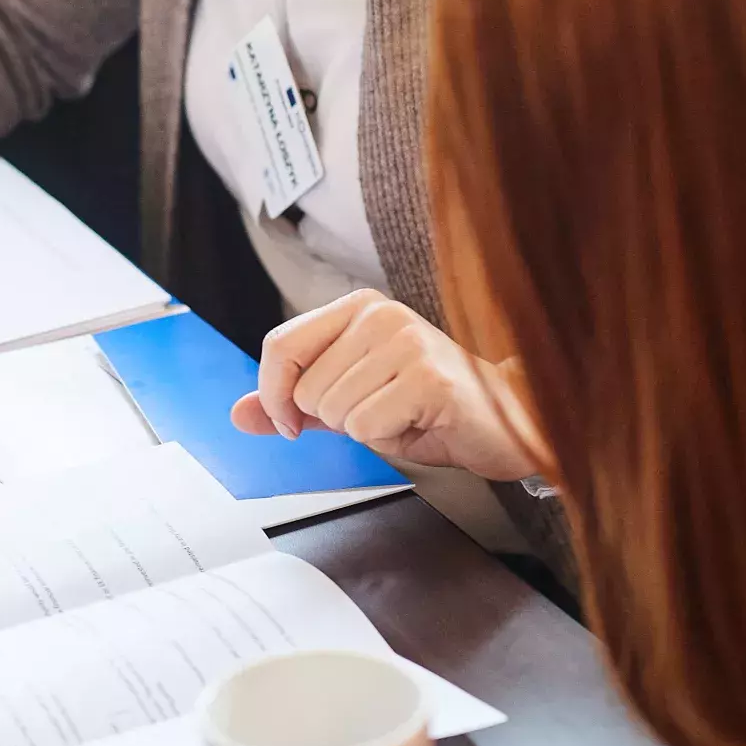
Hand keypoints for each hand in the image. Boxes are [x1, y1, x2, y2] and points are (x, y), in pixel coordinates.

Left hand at [232, 290, 548, 478]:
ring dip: (364, 430)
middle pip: (304, 387)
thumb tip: (239, 414)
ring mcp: (406, 341)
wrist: (506, 418)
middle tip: (380, 412)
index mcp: (358, 307)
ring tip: (402, 415)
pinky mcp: (426, 378)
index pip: (279, 344)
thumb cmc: (428, 407)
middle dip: (334, 419)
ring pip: (333, 410)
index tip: (291, 423)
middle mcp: (380, 313)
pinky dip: (388, 439)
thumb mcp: (350, 401)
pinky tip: (419, 423)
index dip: (273, 394)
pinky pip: (366, 427)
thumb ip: (294, 403)